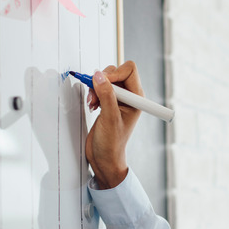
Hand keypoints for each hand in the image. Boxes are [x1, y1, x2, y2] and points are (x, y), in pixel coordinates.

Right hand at [85, 61, 142, 188]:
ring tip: (93, 103)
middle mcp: (129, 96)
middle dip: (102, 81)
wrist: (104, 158)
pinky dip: (93, 93)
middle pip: (116, 72)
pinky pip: (99, 87)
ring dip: (95, 88)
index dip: (114, 73)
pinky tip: (92, 105)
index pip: (129, 70)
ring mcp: (118, 99)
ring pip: (105, 79)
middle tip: (95, 96)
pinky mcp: (107, 103)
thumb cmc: (112, 144)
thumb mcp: (110, 118)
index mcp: (136, 98)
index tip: (102, 83)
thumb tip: (99, 76)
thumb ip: (106, 95)